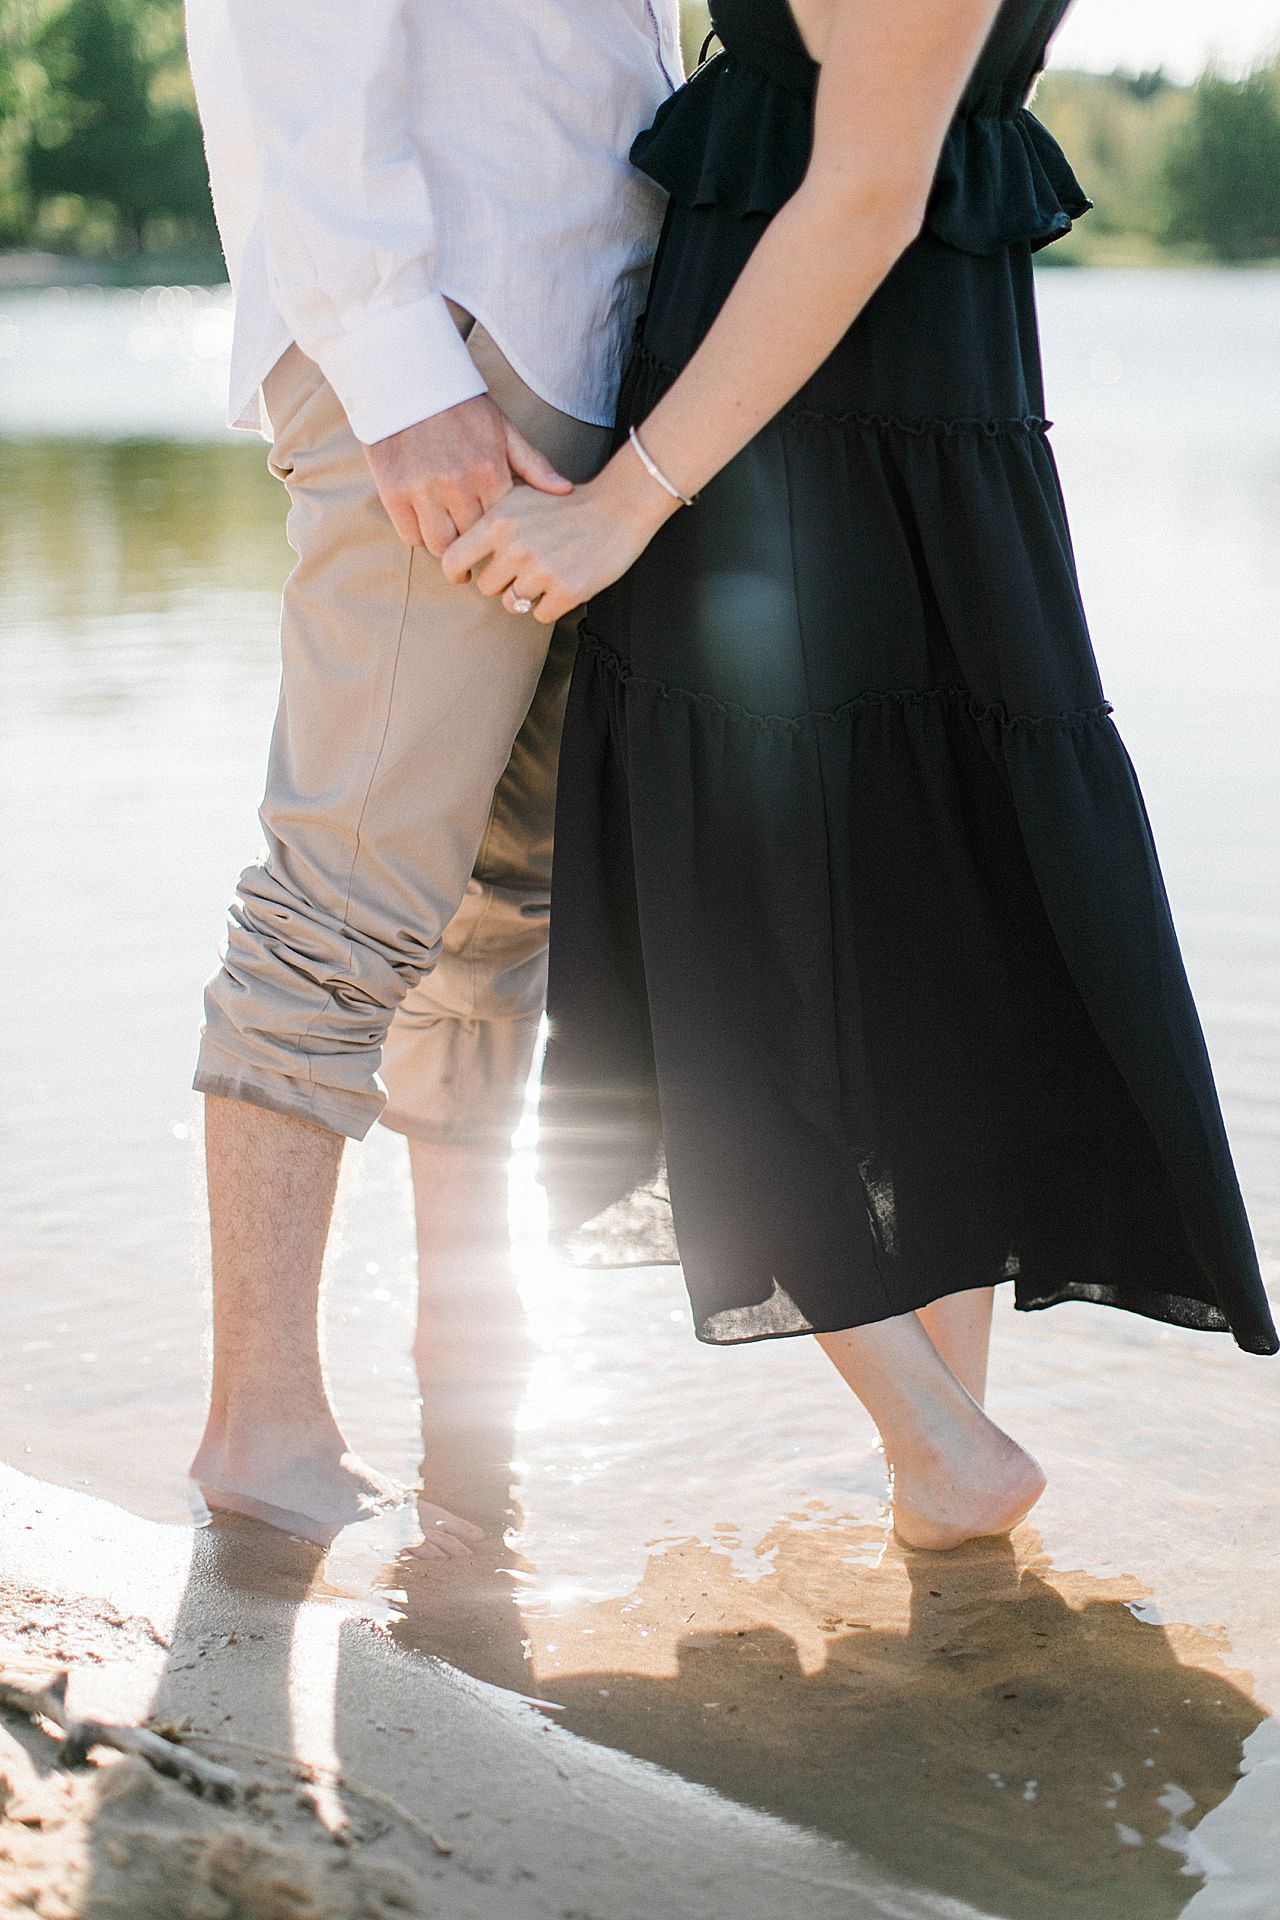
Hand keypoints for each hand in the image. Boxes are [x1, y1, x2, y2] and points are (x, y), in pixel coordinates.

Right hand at [364, 394, 572, 555]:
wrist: (406, 380)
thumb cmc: (461, 408)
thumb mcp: (503, 430)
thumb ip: (534, 465)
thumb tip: (567, 491)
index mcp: (488, 470)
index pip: (503, 527)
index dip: (503, 538)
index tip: (502, 543)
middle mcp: (456, 484)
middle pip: (472, 542)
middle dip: (476, 549)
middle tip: (477, 552)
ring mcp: (422, 490)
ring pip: (440, 547)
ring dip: (447, 549)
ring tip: (453, 546)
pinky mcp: (393, 492)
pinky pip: (411, 536)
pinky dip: (419, 536)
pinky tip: (426, 525)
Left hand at [441, 451, 677, 624]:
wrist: (617, 508)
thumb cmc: (566, 504)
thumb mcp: (521, 497)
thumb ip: (490, 519)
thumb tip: (457, 546)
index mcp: (499, 520)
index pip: (453, 560)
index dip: (457, 574)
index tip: (466, 577)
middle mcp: (516, 545)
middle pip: (486, 587)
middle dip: (503, 582)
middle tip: (527, 567)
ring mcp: (541, 570)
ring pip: (513, 604)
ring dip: (528, 595)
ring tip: (548, 572)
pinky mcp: (566, 590)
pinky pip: (541, 615)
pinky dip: (551, 605)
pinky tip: (565, 582)